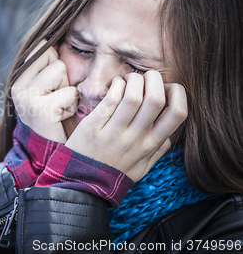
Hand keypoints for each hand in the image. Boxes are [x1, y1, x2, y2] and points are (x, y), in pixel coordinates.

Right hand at [11, 39, 77, 142]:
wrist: (48, 153)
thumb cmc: (55, 118)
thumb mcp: (49, 88)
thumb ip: (49, 66)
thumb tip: (57, 35)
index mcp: (18, 77)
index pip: (44, 48)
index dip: (57, 67)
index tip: (53, 89)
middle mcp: (17, 84)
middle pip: (55, 59)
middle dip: (63, 80)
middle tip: (56, 101)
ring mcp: (26, 95)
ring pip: (61, 70)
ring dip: (68, 92)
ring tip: (59, 109)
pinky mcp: (39, 108)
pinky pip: (69, 92)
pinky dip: (71, 106)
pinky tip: (60, 118)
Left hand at [65, 71, 187, 181]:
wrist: (81, 183)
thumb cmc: (113, 173)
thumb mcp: (142, 167)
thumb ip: (158, 151)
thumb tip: (170, 134)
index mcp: (150, 145)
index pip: (177, 114)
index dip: (178, 93)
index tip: (168, 89)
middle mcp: (135, 138)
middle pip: (155, 99)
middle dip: (155, 79)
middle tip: (148, 77)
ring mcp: (114, 132)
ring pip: (133, 96)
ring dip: (134, 79)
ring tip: (130, 79)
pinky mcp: (93, 126)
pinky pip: (110, 99)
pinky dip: (117, 85)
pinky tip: (116, 84)